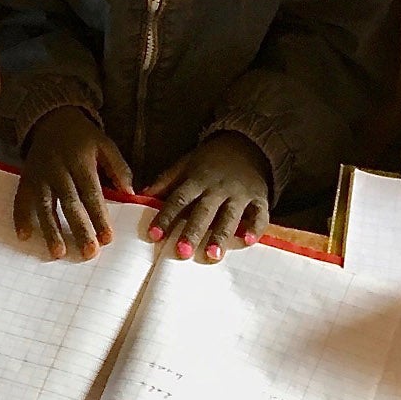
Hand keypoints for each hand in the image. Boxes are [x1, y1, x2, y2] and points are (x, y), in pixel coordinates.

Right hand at [13, 106, 133, 260]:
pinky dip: (20, 217)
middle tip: (88, 252)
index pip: (91, 193)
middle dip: (79, 229)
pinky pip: (21, 199)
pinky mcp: (26, 178)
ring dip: (51, 230)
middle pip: (70, 203)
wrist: (52, 118)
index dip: (99, 217)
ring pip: (45, 205)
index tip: (108, 239)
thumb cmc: (83, 137)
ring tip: (58, 252)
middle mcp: (59, 170)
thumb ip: (119, 168)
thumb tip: (130, 194)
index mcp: (80, 162)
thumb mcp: (105, 145)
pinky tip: (24, 236)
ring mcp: (40, 175)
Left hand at [144, 131, 271, 263]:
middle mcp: (217, 187)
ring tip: (212, 255)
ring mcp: (240, 193)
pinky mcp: (260, 197)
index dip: (166, 217)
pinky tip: (248, 241)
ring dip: (221, 235)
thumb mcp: (186, 164)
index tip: (154, 235)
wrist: (246, 144)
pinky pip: (259, 214)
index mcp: (197, 179)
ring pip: (230, 216)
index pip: (178, 199)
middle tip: (182, 252)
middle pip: (203, 211)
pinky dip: (255, 228)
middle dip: (192, 231)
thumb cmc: (210, 160)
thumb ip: (166, 181)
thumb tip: (140, 196)